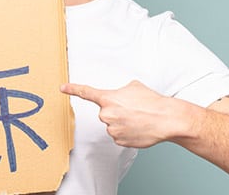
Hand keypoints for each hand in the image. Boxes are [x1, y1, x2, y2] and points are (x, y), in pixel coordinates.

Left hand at [61, 80, 196, 148]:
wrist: (166, 119)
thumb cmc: (152, 102)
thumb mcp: (133, 87)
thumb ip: (120, 92)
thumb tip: (119, 97)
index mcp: (108, 98)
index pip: (86, 93)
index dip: (73, 89)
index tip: (62, 88)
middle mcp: (106, 114)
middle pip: (106, 112)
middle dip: (116, 110)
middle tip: (132, 109)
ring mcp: (112, 129)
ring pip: (113, 124)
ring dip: (123, 122)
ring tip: (138, 118)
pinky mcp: (119, 140)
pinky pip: (119, 135)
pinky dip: (127, 132)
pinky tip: (138, 128)